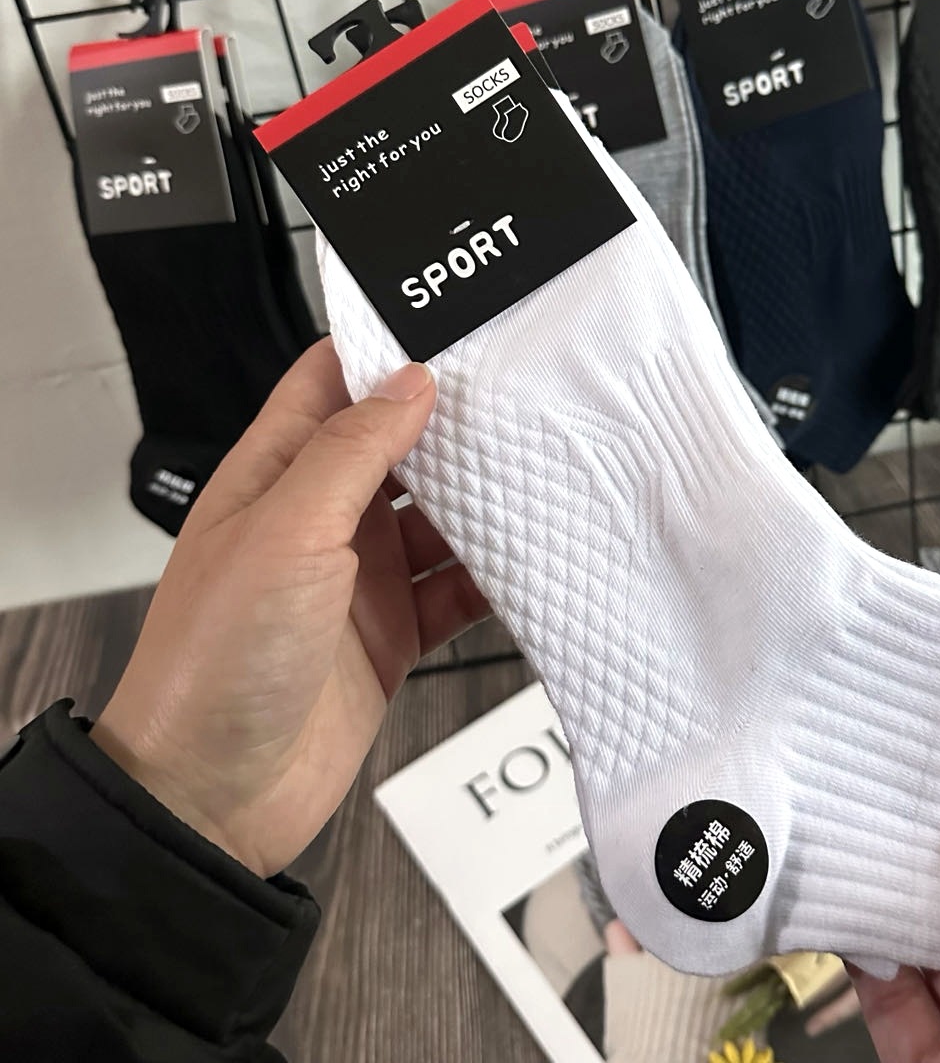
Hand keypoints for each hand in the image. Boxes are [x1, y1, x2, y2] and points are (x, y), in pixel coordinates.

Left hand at [92, 339, 489, 876]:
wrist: (214, 796)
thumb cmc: (214, 661)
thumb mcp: (285, 533)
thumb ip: (351, 452)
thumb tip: (410, 382)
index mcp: (275, 476)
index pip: (329, 384)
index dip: (382, 351)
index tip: (449, 327)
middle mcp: (319, 519)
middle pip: (397, 449)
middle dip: (453, 426)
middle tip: (519, 398)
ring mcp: (357, 577)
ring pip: (438, 519)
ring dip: (484, 505)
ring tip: (539, 479)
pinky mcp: (391, 632)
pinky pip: (455, 589)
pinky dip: (493, 578)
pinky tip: (528, 565)